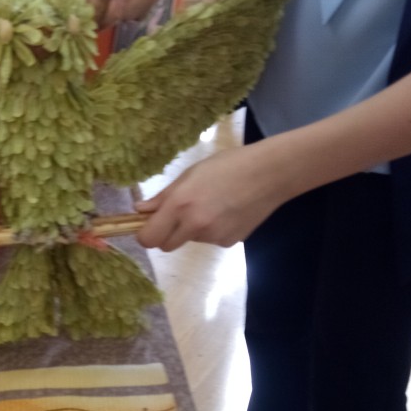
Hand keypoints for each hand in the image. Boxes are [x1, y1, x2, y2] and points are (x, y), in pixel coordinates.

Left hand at [134, 144, 284, 251]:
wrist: (269, 174)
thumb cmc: (227, 165)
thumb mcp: (189, 175)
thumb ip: (163, 196)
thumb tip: (140, 210)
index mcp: (180, 205)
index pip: (149, 239)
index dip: (145, 234)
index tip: (148, 226)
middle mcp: (195, 225)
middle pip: (166, 245)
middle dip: (167, 234)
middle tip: (179, 215)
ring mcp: (213, 237)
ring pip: (190, 240)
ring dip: (193, 229)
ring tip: (212, 205)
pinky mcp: (229, 242)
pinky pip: (211, 240)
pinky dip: (213, 230)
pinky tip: (227, 211)